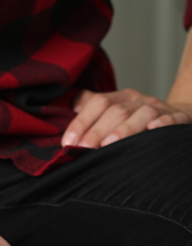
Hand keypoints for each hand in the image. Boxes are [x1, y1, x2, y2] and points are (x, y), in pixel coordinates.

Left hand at [61, 87, 191, 148]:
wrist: (176, 115)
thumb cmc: (139, 118)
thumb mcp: (117, 109)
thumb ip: (94, 108)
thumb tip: (72, 105)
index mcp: (121, 97)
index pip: (98, 102)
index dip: (82, 121)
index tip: (68, 141)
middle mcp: (138, 100)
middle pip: (116, 110)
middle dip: (97, 130)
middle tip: (83, 149)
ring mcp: (158, 108)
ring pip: (141, 114)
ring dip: (124, 129)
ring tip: (109, 145)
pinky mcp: (178, 118)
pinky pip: (172, 118)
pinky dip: (163, 123)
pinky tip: (153, 129)